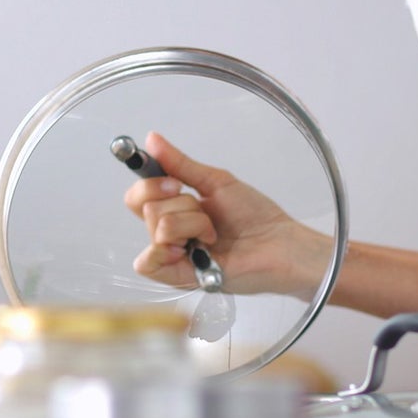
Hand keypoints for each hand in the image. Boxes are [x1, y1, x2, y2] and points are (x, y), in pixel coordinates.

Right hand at [123, 131, 324, 297]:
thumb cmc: (255, 216)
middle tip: (205, 211)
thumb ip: (180, 164)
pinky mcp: (178, 277)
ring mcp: (173, 256)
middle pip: (146, 208)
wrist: (279, 243)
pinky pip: (147, 263)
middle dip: (182, 204)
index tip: (175, 182)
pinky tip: (193, 249)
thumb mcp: (214, 182)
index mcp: (175, 210)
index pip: (138, 196)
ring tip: (213, 234)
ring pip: (157, 227)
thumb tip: (152, 139)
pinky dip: (168, 249)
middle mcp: (170, 233)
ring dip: (192, 224)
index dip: (150, 184)